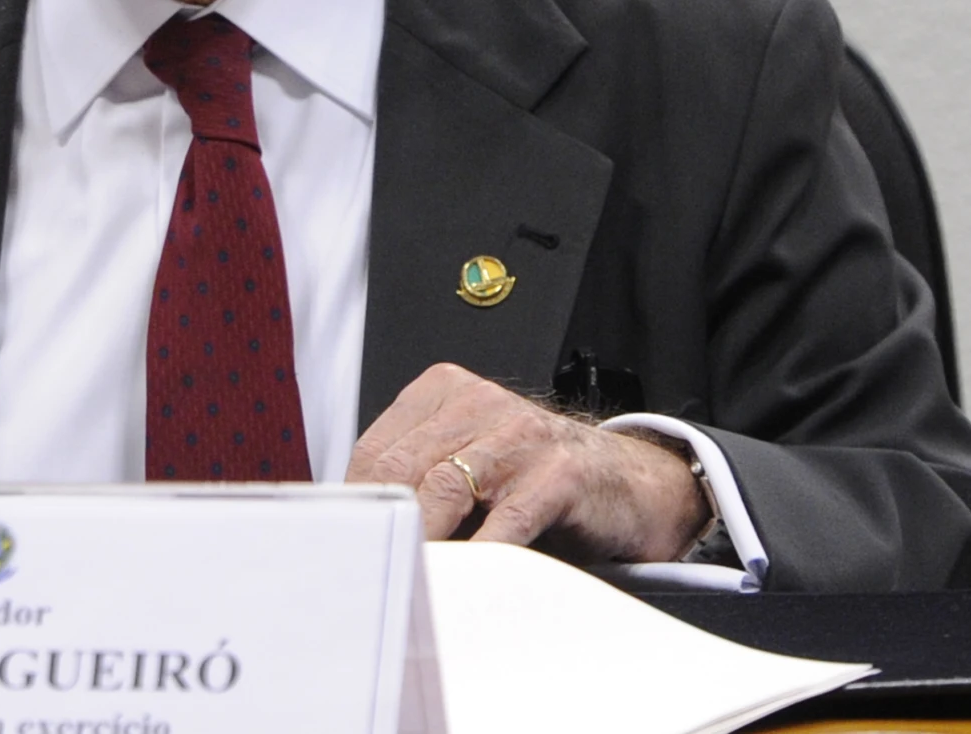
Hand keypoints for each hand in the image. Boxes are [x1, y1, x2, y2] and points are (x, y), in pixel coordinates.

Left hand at [347, 363, 706, 561]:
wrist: (628, 481)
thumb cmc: (533, 476)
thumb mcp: (469, 461)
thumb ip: (417, 478)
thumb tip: (354, 526)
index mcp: (445, 392)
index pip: (375, 449)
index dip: (355, 505)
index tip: (343, 547)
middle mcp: (479, 402)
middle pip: (403, 468)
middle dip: (380, 525)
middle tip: (361, 569)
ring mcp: (520, 434)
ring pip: (444, 489)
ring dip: (420, 540)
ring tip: (401, 578)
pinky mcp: (559, 473)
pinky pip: (506, 520)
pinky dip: (479, 554)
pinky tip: (464, 579)